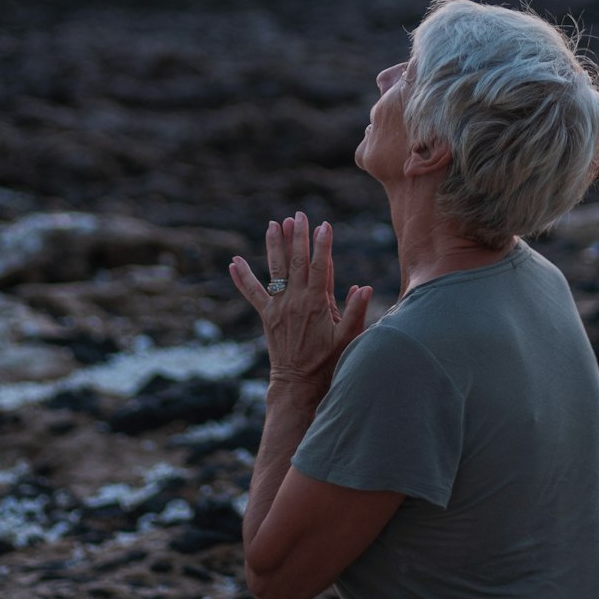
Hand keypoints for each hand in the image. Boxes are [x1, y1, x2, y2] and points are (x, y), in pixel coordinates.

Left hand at [229, 212, 371, 395]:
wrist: (298, 384)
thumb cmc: (327, 363)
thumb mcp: (348, 339)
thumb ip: (356, 312)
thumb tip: (365, 287)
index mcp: (317, 304)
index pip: (321, 267)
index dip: (322, 245)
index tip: (324, 225)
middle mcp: (295, 301)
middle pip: (296, 262)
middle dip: (297, 236)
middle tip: (298, 215)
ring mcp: (278, 307)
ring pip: (275, 270)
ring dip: (273, 246)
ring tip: (273, 224)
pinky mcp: (266, 315)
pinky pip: (252, 293)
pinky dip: (242, 278)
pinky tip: (234, 262)